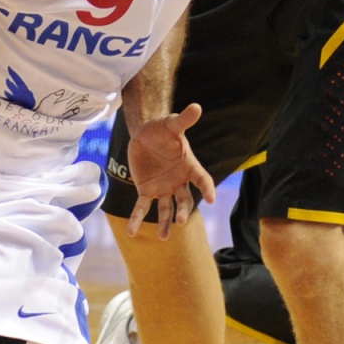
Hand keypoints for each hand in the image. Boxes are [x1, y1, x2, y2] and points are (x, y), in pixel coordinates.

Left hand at [125, 102, 215, 239]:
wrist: (145, 134)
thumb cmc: (163, 129)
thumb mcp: (172, 125)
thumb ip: (184, 120)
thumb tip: (196, 106)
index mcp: (189, 167)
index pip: (202, 179)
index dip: (207, 188)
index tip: (212, 199)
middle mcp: (179, 181)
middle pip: (184, 200)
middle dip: (182, 211)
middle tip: (180, 221)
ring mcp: (164, 188)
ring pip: (166, 209)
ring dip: (165, 223)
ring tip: (163, 237)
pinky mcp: (147, 191)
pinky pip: (143, 207)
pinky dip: (137, 219)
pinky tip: (131, 232)